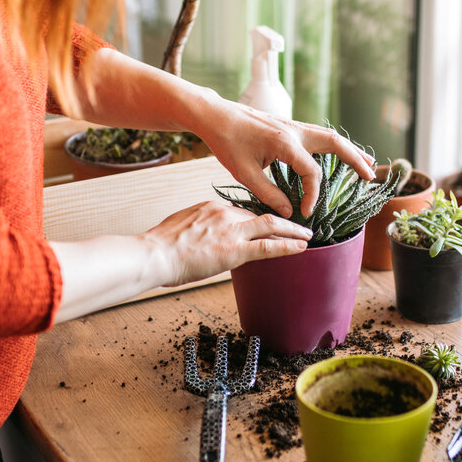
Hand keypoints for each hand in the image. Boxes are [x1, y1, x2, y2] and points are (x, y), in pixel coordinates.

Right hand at [143, 201, 312, 286]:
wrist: (154, 255)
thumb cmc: (159, 247)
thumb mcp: (180, 227)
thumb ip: (197, 227)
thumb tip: (201, 237)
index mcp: (211, 207)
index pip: (242, 212)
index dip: (258, 219)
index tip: (269, 224)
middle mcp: (224, 214)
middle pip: (260, 214)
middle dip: (282, 220)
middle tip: (298, 225)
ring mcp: (231, 231)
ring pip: (271, 225)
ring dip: (292, 231)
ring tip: (307, 236)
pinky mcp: (235, 250)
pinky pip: (268, 246)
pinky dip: (287, 246)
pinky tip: (300, 247)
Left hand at [193, 101, 376, 217]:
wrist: (216, 116)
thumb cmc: (227, 143)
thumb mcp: (244, 173)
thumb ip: (269, 194)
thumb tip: (290, 211)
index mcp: (285, 143)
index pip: (312, 172)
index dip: (312, 194)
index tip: (305, 210)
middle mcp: (294, 131)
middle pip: (335, 143)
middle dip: (355, 159)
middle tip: (370, 176)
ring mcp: (293, 126)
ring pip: (330, 136)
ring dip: (349, 150)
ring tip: (367, 163)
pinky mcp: (289, 126)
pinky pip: (318, 135)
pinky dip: (334, 145)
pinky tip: (339, 154)